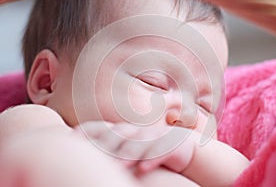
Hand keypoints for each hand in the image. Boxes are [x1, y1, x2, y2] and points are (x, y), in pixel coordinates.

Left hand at [74, 121, 198, 174]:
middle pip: (119, 134)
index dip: (89, 131)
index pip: (103, 128)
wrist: (180, 147)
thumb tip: (86, 158)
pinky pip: (163, 151)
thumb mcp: (127, 149)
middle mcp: (137, 132)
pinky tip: (144, 169)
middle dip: (106, 143)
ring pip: (140, 142)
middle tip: (93, 155)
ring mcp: (154, 137)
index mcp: (124, 132)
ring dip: (128, 153)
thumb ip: (109, 150)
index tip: (74, 138)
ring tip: (118, 165)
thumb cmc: (148, 150)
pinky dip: (153, 158)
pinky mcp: (172, 144)